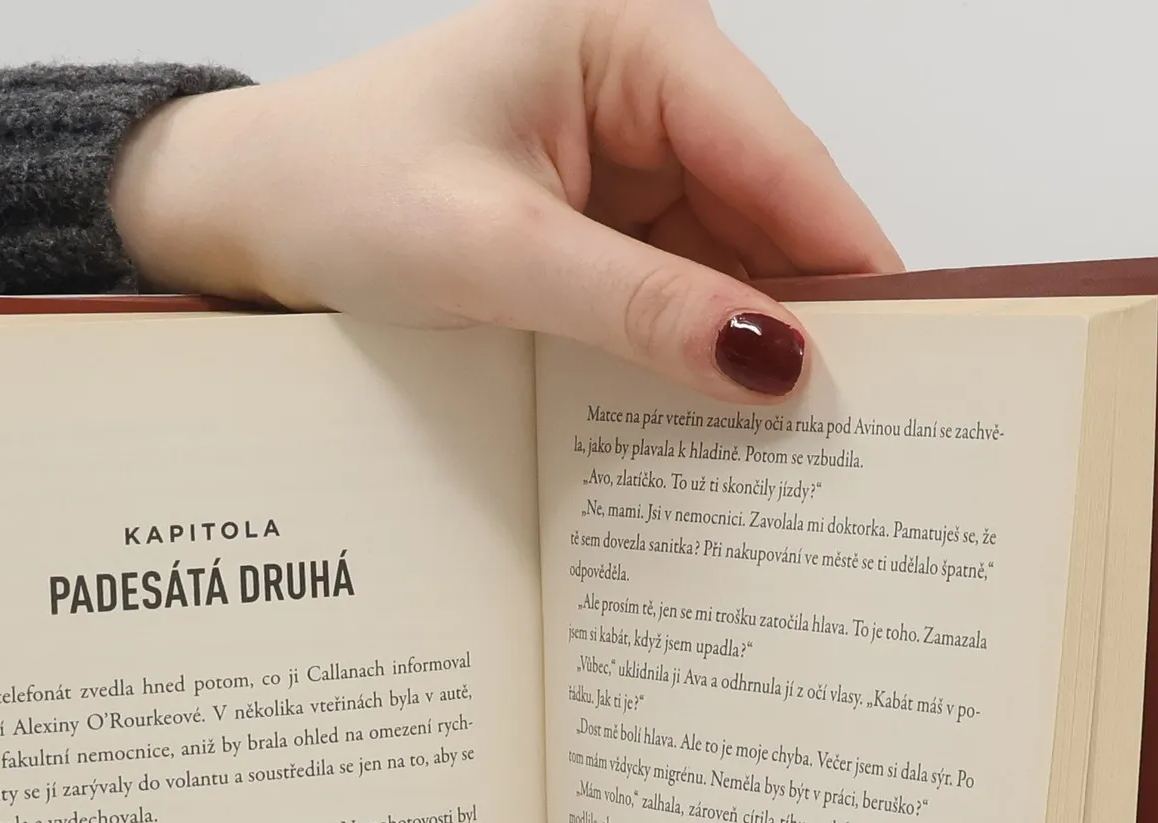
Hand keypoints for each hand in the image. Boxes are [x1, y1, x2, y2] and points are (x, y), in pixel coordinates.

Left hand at [112, 0, 900, 402]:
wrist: (246, 215)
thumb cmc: (335, 191)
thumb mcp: (492, 255)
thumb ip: (638, 307)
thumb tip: (770, 361)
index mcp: (632, 36)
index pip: (777, 156)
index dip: (847, 260)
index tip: (911, 357)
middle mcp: (645, 80)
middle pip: (768, 210)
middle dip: (800, 314)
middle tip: (856, 429)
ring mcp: (627, 151)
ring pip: (729, 258)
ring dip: (745, 344)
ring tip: (790, 446)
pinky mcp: (601, 215)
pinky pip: (676, 285)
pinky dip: (690, 348)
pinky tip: (712, 417)